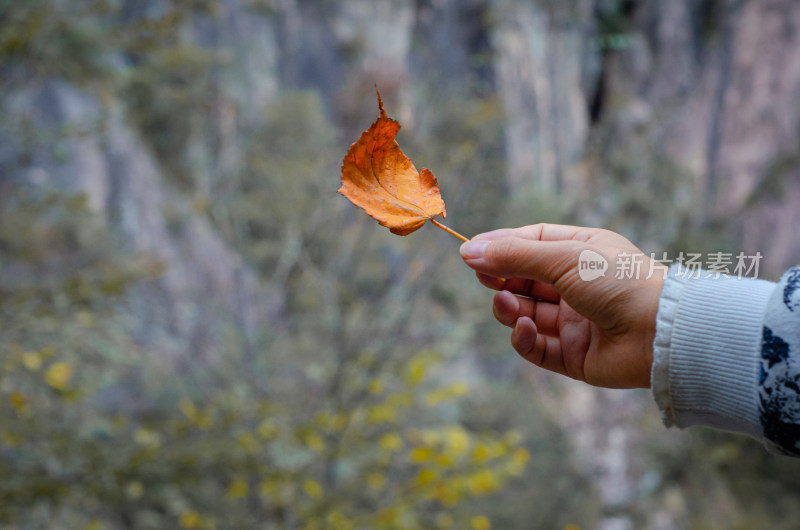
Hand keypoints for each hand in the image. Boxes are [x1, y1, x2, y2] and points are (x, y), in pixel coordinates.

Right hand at [460, 224, 665, 388]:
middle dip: (501, 280)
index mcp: (581, 252)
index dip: (501, 247)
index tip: (470, 252)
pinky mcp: (573, 356)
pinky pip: (536, 347)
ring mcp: (574, 322)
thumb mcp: (561, 257)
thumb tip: (468, 251)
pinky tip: (523, 329)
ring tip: (505, 304)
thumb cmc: (618, 281)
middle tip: (484, 278)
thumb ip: (513, 256)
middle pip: (524, 281)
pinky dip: (523, 339)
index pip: (531, 243)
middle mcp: (577, 285)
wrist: (661, 332)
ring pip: (525, 315)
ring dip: (509, 309)